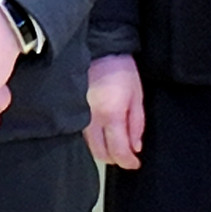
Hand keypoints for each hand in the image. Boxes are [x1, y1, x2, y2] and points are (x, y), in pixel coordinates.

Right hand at [84, 54, 144, 169]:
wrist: (99, 48)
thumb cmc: (120, 68)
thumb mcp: (137, 96)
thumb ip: (137, 124)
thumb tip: (135, 147)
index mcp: (111, 114)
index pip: (118, 151)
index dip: (129, 162)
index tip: (135, 163)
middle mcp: (92, 119)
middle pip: (101, 154)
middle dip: (115, 158)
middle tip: (126, 154)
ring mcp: (80, 115)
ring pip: (90, 146)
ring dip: (104, 149)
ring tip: (115, 141)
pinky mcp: (73, 110)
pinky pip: (82, 133)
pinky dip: (93, 139)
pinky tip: (102, 132)